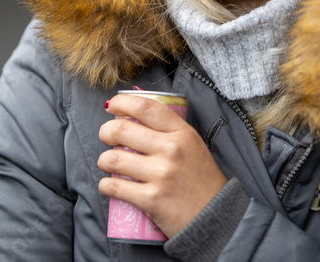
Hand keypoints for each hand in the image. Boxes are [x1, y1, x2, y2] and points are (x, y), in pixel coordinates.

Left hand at [97, 94, 227, 237]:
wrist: (215, 216)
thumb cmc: (201, 179)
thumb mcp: (192, 145)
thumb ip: (169, 131)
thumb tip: (134, 115)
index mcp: (182, 133)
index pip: (145, 107)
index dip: (121, 102)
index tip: (111, 105)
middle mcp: (171, 150)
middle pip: (121, 130)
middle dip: (105, 131)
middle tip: (106, 136)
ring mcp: (160, 175)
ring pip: (112, 159)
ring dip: (103, 160)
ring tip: (107, 163)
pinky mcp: (150, 199)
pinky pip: (114, 187)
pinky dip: (105, 185)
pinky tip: (109, 184)